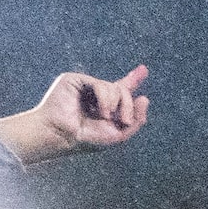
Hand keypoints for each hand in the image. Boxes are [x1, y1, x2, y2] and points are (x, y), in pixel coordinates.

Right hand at [0, 65, 150, 165]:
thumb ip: (135, 119)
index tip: (143, 70)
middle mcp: (95, 94)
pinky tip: (102, 111)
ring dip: (116, 104)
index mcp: (105, 106)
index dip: (133, 79)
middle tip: (125, 121)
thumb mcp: (118, 134)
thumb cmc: (87, 139)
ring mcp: (85, 86)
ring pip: (114, 87)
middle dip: (128, 106)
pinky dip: (106, 98)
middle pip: (123, 90)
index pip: (121, 90)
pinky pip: (101, 84)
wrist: (63, 136)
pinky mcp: (75, 80)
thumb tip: (144, 98)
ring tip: (106, 117)